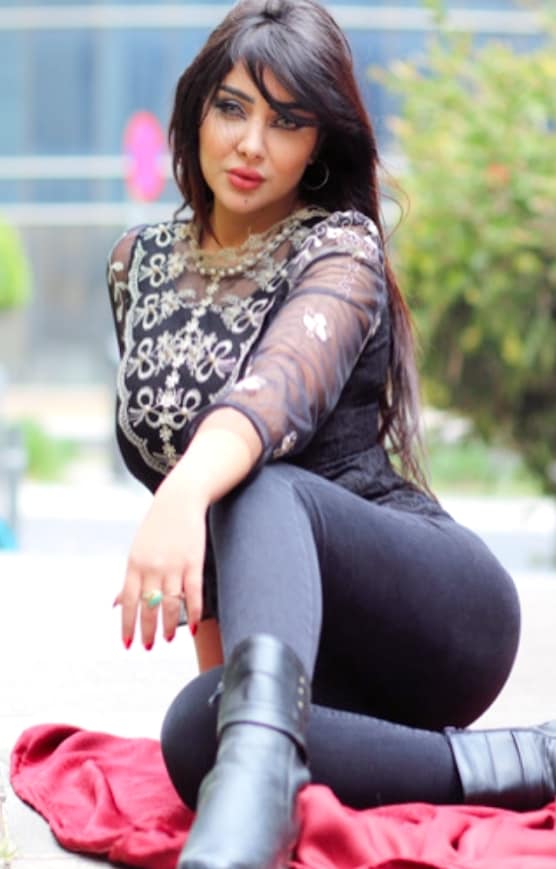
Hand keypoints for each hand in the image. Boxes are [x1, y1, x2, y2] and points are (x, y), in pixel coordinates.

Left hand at [115, 473, 207, 648]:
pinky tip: (191, 626)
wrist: (180, 499)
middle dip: (147, 630)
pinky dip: (193, 612)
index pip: (129, 601)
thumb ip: (130, 579)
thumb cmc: (157, 527)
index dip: (128, 624)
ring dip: (168, 625)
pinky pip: (193, 593)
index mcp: (135, 564)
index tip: (127, 643)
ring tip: (168, 639)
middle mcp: (152, 566)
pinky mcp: (194, 562)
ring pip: (170, 604)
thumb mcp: (137, 551)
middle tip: (147, 647)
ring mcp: (174, 565)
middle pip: (148, 606)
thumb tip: (116, 604)